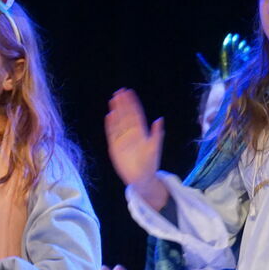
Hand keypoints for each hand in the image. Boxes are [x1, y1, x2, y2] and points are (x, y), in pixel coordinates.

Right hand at [105, 88, 167, 207]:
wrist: (141, 178)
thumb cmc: (150, 163)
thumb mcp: (155, 147)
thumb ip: (156, 134)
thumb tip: (159, 119)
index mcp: (141, 132)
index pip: (136, 114)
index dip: (132, 104)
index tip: (129, 92)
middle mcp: (131, 133)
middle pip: (126, 115)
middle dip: (123, 104)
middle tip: (119, 92)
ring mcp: (122, 139)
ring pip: (118, 122)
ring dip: (116, 111)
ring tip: (113, 100)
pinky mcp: (115, 147)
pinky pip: (112, 134)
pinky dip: (110, 125)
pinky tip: (109, 116)